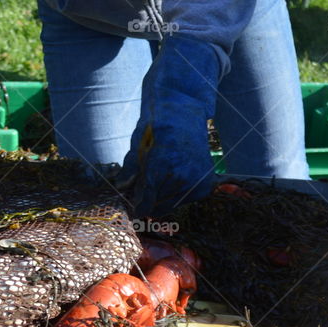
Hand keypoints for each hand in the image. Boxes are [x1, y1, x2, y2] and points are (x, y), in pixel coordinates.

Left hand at [119, 35, 219, 217]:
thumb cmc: (156, 127)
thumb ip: (130, 168)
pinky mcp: (206, 182)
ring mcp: (197, 178)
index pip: (147, 197)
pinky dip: (177, 194)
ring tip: (160, 176)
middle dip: (148, 200)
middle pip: (158, 203)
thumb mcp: (137, 144)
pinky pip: (186, 199)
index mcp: (162, 162)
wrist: (185, 113)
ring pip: (172, 203)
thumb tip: (120, 186)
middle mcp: (182, 172)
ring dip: (162, 197)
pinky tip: (173, 178)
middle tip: (143, 192)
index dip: (139, 207)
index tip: (135, 213)